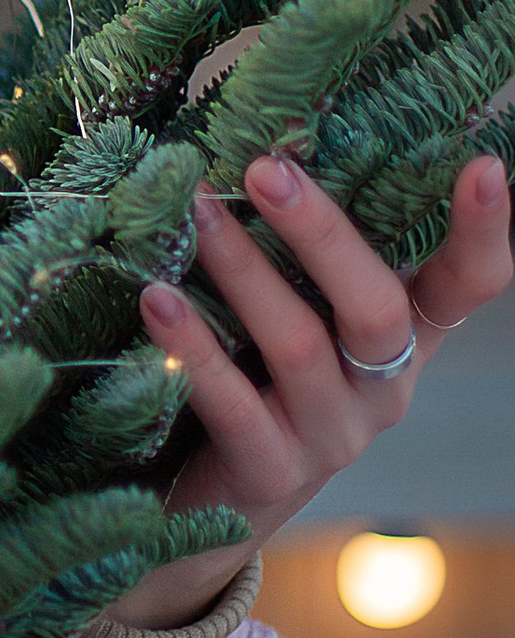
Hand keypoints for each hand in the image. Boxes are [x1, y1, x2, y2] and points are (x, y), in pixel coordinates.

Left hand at [115, 149, 512, 629]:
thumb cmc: (258, 371)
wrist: (213, 499)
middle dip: (323, 233)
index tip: (484, 167)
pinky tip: (155, 300)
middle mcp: (384, 387)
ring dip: (242, 271)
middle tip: (268, 168)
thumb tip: (264, 138)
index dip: (483, 232)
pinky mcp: (269, 471)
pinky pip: (233, 402)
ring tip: (194, 212)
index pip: (467, 285)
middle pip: (377, 307)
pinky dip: (192, 346)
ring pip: (299, 346)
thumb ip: (301, 249)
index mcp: (405, 336)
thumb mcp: (300, 308)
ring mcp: (332, 436)